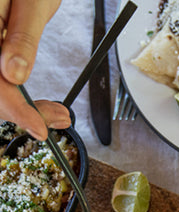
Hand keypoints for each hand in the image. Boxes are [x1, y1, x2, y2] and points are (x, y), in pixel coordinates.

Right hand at [0, 0, 69, 138]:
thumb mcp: (31, 4)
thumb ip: (22, 39)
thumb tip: (14, 75)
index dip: (14, 109)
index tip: (39, 129)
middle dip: (24, 113)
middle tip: (61, 118)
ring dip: (25, 110)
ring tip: (59, 114)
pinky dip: (20, 100)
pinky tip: (45, 106)